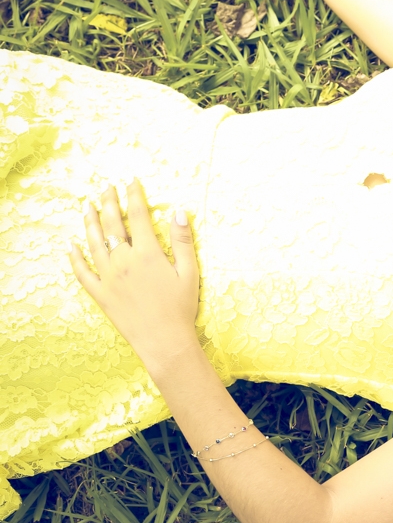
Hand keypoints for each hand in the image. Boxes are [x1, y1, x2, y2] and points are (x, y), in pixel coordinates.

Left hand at [69, 179, 200, 371]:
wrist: (164, 341)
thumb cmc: (181, 307)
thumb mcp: (190, 272)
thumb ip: (183, 241)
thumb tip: (179, 212)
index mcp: (148, 253)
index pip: (137, 216)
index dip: (134, 196)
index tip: (131, 182)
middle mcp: (123, 261)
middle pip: (112, 225)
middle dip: (108, 203)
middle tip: (106, 187)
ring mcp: (108, 277)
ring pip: (93, 242)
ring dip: (89, 222)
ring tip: (87, 206)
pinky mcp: (100, 293)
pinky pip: (82, 271)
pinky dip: (75, 256)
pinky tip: (71, 245)